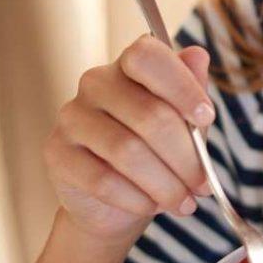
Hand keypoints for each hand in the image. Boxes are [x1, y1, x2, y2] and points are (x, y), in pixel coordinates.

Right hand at [44, 35, 215, 242]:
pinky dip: (137, 199)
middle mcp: (95, 83)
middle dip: (186, 158)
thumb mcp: (184, 125)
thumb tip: (199, 55)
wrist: (114, 203)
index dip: (181, 86)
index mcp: (129, 67)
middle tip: (204, 186)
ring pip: (128, 152)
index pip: (148, 57)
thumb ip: (192, 93)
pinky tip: (152, 207)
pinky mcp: (56, 153)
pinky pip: (103, 180)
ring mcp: (72, 117)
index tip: (206, 118)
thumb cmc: (157, 154)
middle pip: (150, 115)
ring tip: (185, 203)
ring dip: (166, 185)